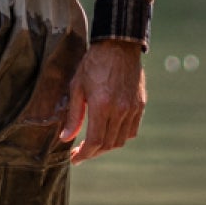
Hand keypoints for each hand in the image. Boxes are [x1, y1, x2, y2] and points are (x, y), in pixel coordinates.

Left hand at [59, 38, 145, 161]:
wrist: (118, 46)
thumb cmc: (93, 64)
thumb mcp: (77, 87)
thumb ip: (74, 115)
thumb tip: (65, 137)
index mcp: (102, 106)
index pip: (95, 141)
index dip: (84, 154)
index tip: (74, 158)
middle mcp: (120, 110)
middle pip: (108, 144)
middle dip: (93, 153)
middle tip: (80, 152)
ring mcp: (133, 109)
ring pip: (121, 140)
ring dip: (107, 146)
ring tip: (93, 144)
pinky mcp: (140, 105)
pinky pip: (132, 130)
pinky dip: (120, 136)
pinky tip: (109, 133)